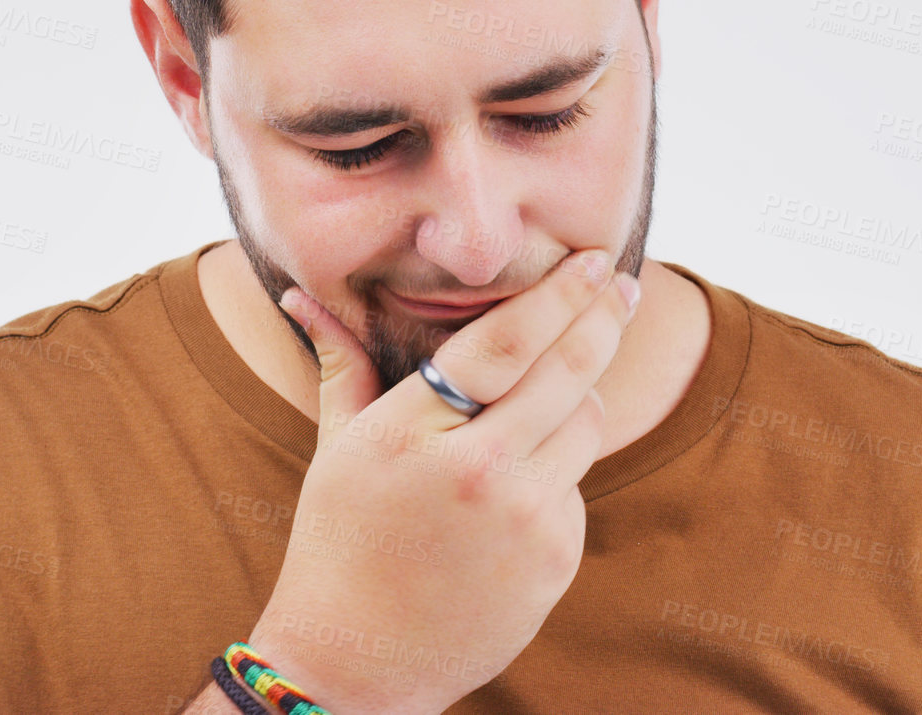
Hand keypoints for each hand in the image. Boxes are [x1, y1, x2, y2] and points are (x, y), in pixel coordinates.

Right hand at [244, 248, 639, 714]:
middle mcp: (478, 471)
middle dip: (603, 317)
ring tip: (552, 391)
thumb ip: (342, 361)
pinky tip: (516, 487)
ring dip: (578, 396)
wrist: (357, 661)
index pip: (506, 341)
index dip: (558, 293)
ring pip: (586, 423)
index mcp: (414, 431)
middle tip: (620, 284)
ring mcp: (524, 520)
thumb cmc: (339, 539)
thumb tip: (301, 293)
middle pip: (569, 371)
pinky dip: (558, 471)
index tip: (592, 260)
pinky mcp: (556, 560)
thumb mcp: (337, 447)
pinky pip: (578, 485)